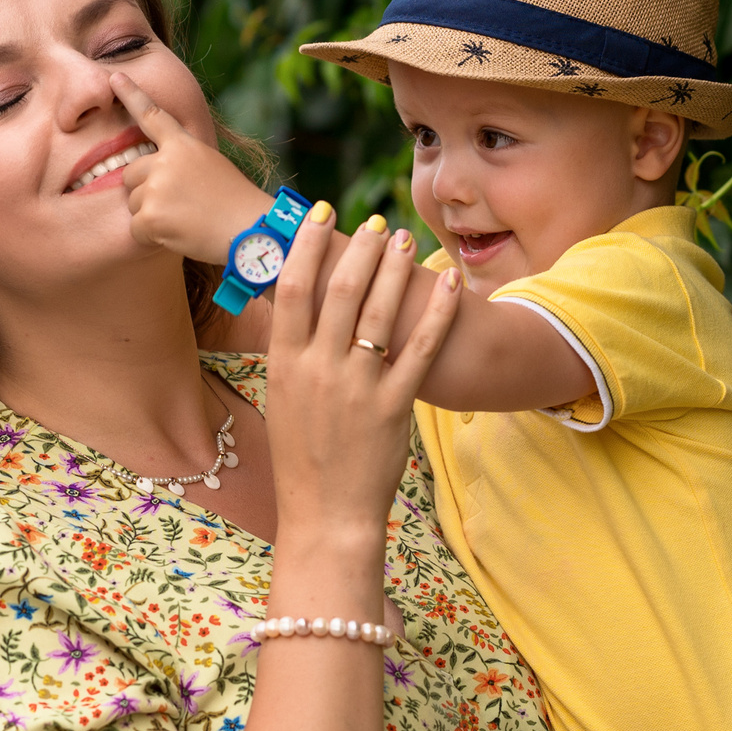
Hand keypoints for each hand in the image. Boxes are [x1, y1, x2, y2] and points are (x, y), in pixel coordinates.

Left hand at [109, 71, 272, 262]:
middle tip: (179, 205)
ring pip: (133, 203)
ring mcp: (157, 188)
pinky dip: (152, 237)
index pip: (151, 116)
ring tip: (185, 220)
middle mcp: (166, 161)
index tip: (115, 76)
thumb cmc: (235, 203)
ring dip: (152, 216)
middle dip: (146, 192)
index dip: (131, 95)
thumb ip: (181, 161)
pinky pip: (136, 229)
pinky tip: (179, 235)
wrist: (250, 231)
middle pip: (131, 175)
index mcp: (183, 145)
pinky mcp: (151, 216)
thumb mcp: (211, 166)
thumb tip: (153, 171)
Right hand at [264, 210, 459, 552]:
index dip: (306, 245)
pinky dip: (439, 313)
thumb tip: (295, 304)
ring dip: (394, 268)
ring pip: (381, 313)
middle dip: (359, 248)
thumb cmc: (302, 457)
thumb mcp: (282, 398)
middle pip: (340, 291)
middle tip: (373, 221)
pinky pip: (422, 350)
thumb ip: (292, 352)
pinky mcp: (395, 406)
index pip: (293, 288)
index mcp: (285, 365)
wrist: (325, 515)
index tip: (319, 215)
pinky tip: (449, 283)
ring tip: (402, 238)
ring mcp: (358, 388)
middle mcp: (319, 370)